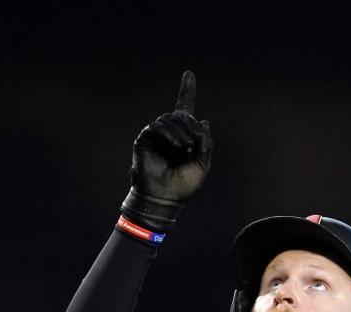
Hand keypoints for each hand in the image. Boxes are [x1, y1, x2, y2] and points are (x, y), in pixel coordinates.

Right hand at [121, 70, 213, 228]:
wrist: (165, 198)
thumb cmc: (183, 186)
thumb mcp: (202, 164)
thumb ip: (205, 143)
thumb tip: (203, 120)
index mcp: (183, 137)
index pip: (185, 109)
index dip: (186, 90)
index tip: (189, 74)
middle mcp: (169, 133)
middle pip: (181, 114)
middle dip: (191, 125)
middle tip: (194, 142)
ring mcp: (156, 136)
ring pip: (169, 119)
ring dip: (181, 131)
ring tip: (185, 148)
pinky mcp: (144, 139)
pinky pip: (156, 126)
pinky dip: (169, 133)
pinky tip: (176, 146)